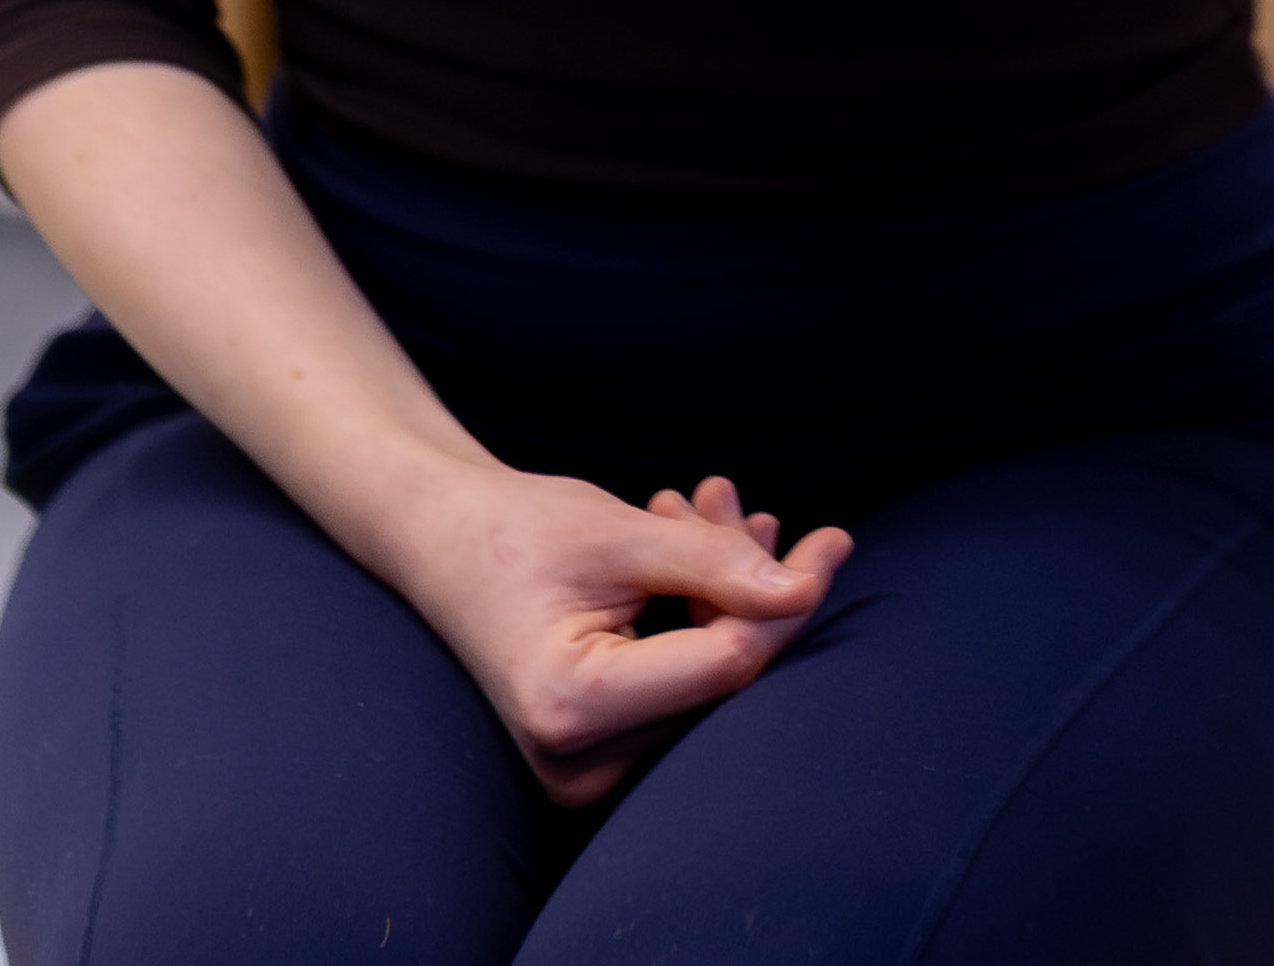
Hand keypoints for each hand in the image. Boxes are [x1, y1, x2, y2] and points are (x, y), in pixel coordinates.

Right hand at [372, 459, 836, 807]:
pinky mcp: (600, 755)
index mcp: (572, 707)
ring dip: (727, 590)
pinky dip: (702, 615)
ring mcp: (588, 769)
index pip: (726, 666)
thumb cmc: (516, 533)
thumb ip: (712, 561)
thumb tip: (805, 590)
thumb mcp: (617, 532)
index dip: (788, 601)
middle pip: (724, 679)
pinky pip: (686, 687)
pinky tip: (695, 545)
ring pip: (711, 679)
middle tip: (739, 503)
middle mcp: (577, 761)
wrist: (442, 548)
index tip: (831, 540)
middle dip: (753, 586)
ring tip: (704, 506)